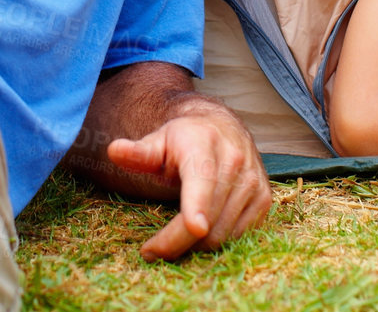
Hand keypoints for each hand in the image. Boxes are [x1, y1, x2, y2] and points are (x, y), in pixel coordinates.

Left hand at [106, 104, 270, 258]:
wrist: (222, 128)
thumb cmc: (184, 139)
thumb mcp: (159, 142)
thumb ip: (139, 152)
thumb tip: (114, 150)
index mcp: (204, 145)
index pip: (203, 181)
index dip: (198, 206)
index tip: (194, 226)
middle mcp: (235, 161)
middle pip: (208, 220)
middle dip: (176, 243)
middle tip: (151, 249)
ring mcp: (253, 182)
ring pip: (223, 235)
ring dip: (196, 246)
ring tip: (174, 237)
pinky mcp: (263, 200)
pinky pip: (239, 236)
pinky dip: (217, 241)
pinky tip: (201, 230)